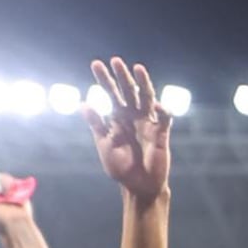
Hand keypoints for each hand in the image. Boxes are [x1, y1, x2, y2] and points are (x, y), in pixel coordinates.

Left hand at [87, 61, 171, 199]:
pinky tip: (155, 105)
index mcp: (118, 118)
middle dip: (122, 76)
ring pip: (146, 97)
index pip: (110, 94)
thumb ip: (96, 125)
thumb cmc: (121, 167)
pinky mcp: (162, 133)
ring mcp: (148, 123)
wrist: (139, 186)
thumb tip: (84, 104)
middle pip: (128, 90)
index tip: (96, 64)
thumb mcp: (105, 145)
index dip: (104, 79)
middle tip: (115, 61)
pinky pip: (164, 118)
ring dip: (143, 83)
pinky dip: (162, 110)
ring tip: (138, 68)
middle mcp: (133, 116)